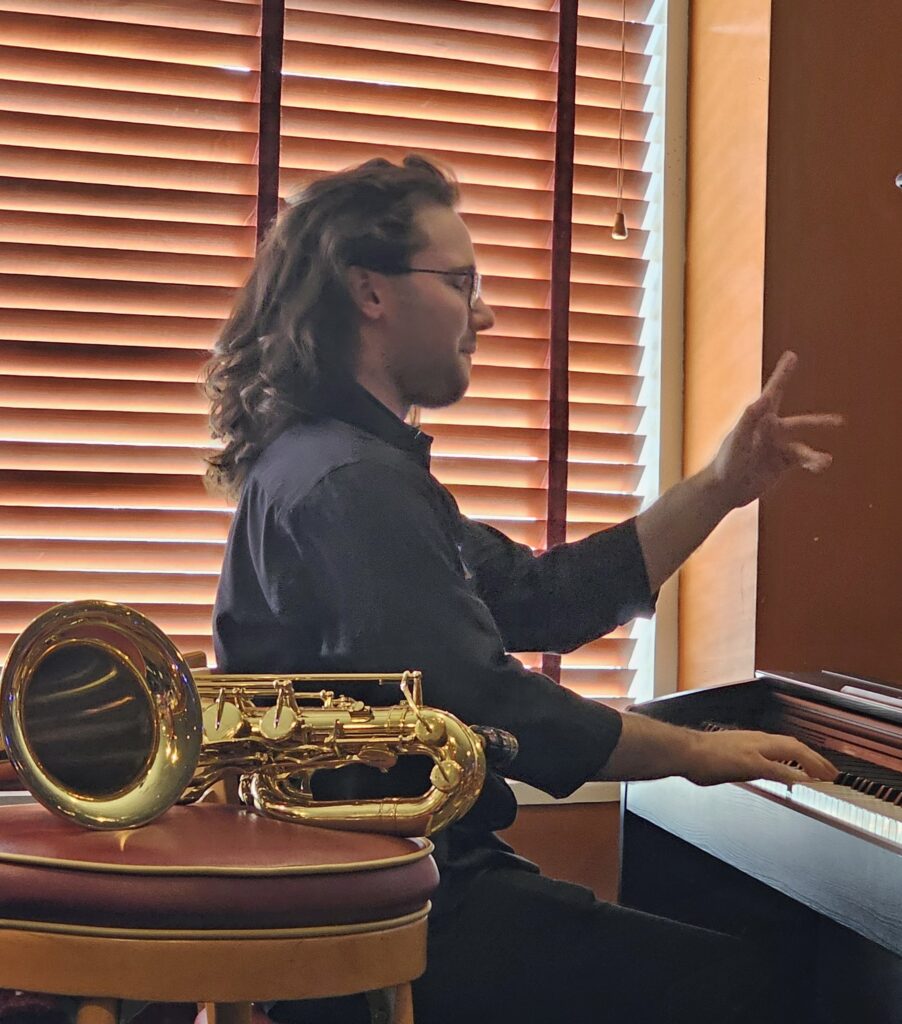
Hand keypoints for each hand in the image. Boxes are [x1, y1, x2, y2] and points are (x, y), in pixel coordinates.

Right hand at [684, 729, 837, 786]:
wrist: (682, 750)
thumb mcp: (728, 759)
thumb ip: (748, 766)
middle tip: (831, 771)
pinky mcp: (747, 762)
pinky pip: (775, 767)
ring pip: (790, 750)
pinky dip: (791, 773)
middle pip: (794, 744)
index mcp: (750, 739)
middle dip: (816, 758)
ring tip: (825, 775)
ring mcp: (752, 749)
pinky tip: (801, 781)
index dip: (805, 754)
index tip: (817, 765)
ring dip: (811, 762)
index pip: (785, 744)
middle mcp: (755, 739)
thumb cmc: (697, 755)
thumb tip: (761, 774)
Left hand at [708, 350, 843, 510]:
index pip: (774, 393)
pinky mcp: (780, 465)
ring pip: (803, 448)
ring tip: (824, 462)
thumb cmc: (726, 461)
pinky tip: (820, 467)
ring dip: (814, 455)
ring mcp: (777, 449)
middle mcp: (770, 432)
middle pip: (799, 423)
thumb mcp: (738, 438)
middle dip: (818, 422)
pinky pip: (802, 462)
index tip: (792, 356)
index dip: (783, 374)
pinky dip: (812, 463)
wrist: (724, 489)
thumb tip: (763, 399)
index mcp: (759, 420)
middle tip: (839, 421)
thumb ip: (750, 419)